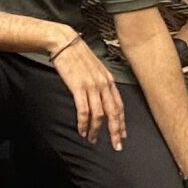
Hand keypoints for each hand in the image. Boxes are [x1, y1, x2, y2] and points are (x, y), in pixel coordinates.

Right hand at [53, 35, 125, 149]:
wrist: (64, 42)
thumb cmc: (76, 55)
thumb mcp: (94, 69)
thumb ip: (99, 83)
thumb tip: (100, 98)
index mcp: (108, 80)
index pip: (119, 105)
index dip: (122, 122)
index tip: (123, 135)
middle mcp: (103, 84)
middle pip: (113, 113)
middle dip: (115, 131)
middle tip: (116, 145)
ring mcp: (92, 86)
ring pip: (99, 114)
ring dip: (96, 130)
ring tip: (92, 139)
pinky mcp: (78, 87)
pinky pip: (84, 111)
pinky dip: (83, 123)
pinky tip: (82, 130)